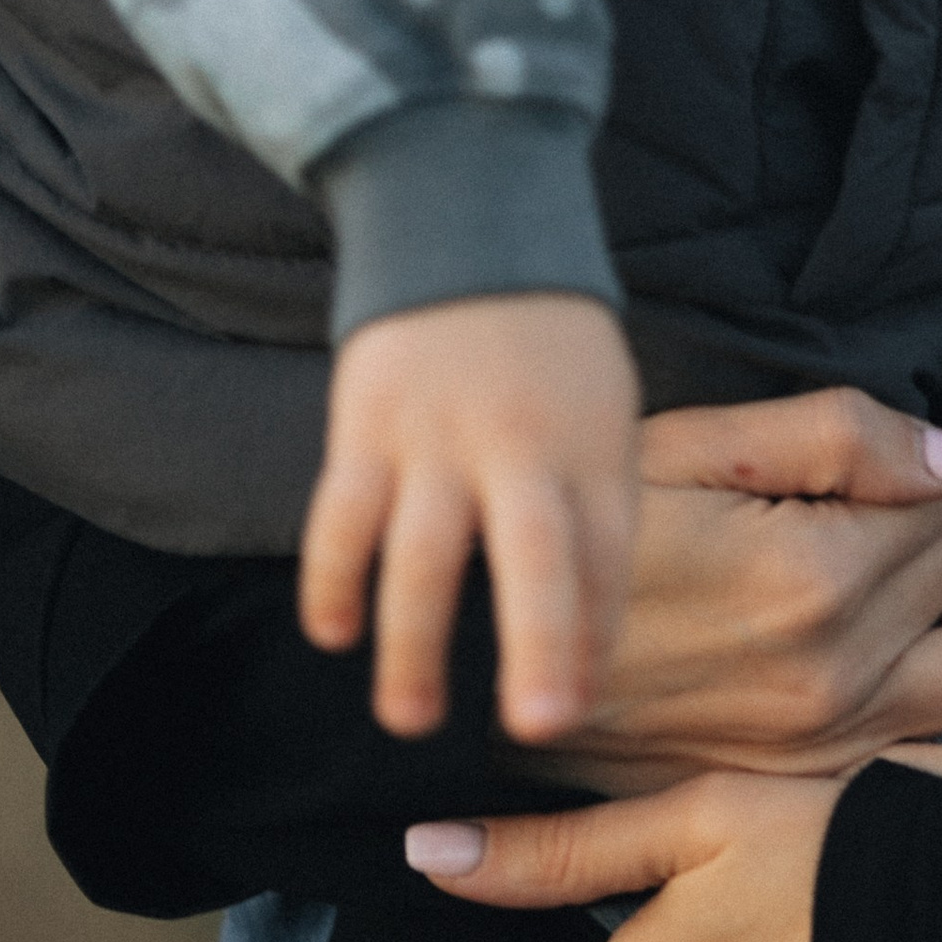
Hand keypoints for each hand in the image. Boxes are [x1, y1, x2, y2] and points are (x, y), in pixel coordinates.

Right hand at [301, 292, 638, 743]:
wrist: (469, 214)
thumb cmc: (548, 345)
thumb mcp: (603, 408)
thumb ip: (597, 511)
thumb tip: (589, 645)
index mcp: (595, 442)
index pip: (608, 556)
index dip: (595, 636)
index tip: (576, 707)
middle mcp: (523, 443)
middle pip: (536, 555)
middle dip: (541, 643)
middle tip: (539, 727)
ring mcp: (439, 434)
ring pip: (424, 554)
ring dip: (414, 642)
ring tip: (411, 719)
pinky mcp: (366, 421)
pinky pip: (342, 514)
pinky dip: (333, 577)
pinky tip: (334, 632)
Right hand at [545, 386, 941, 788]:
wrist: (491, 655)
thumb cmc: (588, 532)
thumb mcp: (699, 446)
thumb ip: (846, 437)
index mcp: (811, 579)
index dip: (914, 467)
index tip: (860, 467)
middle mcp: (831, 678)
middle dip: (933, 526)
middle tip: (870, 506)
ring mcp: (820, 748)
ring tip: (889, 566)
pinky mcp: (803, 787)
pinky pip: (932, 742)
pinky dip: (934, 682)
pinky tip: (893, 636)